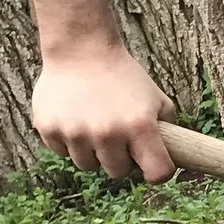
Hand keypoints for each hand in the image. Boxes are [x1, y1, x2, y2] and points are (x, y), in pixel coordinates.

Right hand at [31, 41, 176, 180]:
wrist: (82, 50)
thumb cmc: (124, 77)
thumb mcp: (157, 98)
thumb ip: (168, 129)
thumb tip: (173, 157)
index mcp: (140, 126)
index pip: (157, 173)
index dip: (156, 172)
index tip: (150, 164)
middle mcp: (108, 133)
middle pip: (118, 172)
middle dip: (120, 158)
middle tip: (117, 134)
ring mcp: (76, 133)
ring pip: (88, 165)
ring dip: (93, 151)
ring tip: (94, 123)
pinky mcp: (49, 129)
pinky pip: (63, 153)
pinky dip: (69, 141)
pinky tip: (74, 116)